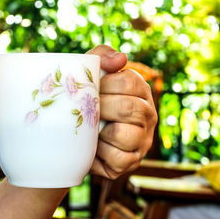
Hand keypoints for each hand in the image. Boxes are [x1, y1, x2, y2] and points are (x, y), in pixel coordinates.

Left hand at [87, 45, 157, 178]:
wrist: (72, 135)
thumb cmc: (84, 100)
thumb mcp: (89, 74)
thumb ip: (101, 56)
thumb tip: (121, 58)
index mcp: (139, 90)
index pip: (129, 81)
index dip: (104, 85)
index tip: (89, 89)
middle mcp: (147, 114)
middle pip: (128, 107)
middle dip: (100, 108)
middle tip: (85, 110)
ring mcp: (142, 139)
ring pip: (123, 134)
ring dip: (99, 131)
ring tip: (90, 128)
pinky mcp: (132, 161)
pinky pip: (117, 158)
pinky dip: (100, 153)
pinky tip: (93, 147)